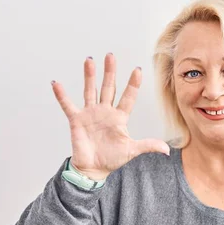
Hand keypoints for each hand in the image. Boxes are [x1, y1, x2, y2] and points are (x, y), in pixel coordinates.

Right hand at [51, 53, 169, 179]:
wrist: (94, 169)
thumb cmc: (112, 158)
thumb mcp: (132, 150)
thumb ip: (148, 146)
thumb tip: (167, 149)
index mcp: (119, 117)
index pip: (128, 97)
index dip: (133, 84)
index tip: (137, 70)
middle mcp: (105, 111)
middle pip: (109, 87)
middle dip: (110, 72)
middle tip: (111, 56)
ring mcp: (90, 114)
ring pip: (91, 90)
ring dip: (90, 76)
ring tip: (90, 61)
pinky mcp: (77, 120)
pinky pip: (68, 105)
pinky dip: (62, 95)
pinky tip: (56, 84)